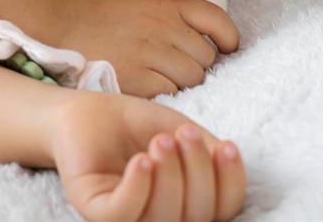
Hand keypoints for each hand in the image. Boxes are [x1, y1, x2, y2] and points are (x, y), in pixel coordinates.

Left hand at [51, 91, 245, 221]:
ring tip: (161, 139)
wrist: (91, 111)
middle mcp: (160, 218)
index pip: (222, 210)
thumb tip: (228, 161)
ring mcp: (128, 219)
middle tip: (184, 133)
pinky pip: (121, 213)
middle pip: (197, 215)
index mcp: (186, 205)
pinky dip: (137, 187)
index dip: (231, 184)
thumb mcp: (181, 133)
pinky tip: (141, 160)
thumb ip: (207, 151)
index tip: (227, 146)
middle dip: (198, 171)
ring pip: (162, 219)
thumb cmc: (138, 126)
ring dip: (170, 176)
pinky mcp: (95, 210)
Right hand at [52, 0, 239, 97]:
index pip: (216, 19)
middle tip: (180, 67)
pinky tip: (152, 90)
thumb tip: (196, 33)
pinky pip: (170, 93)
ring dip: (185, 83)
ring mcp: (152, 54)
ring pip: (193, 78)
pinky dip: (166, 95)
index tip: (227, 47)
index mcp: (167, 3)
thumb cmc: (93, 9)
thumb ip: (168, 12)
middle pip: (206, 56)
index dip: (228, 36)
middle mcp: (165, 27)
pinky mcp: (138, 79)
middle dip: (199, 64)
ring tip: (165, 81)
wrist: (55, 20)